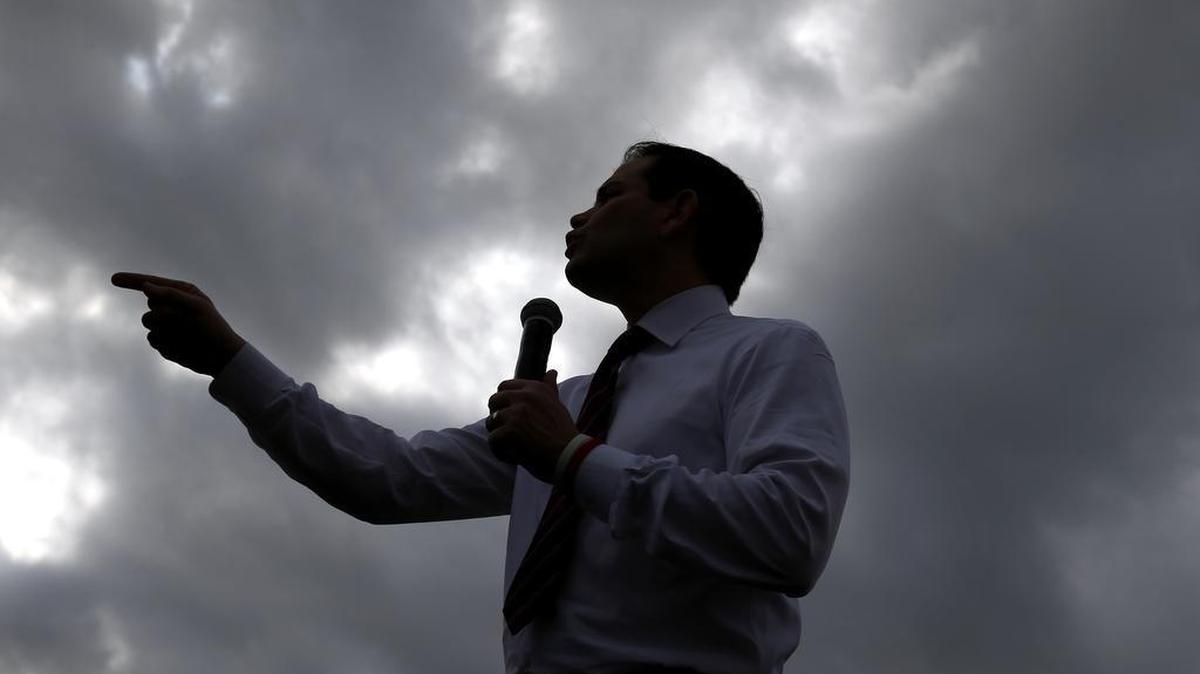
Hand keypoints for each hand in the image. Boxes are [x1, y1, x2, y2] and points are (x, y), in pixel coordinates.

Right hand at [112, 272, 245, 376]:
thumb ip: (171, 295)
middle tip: (186, 322)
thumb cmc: (212, 328)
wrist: (219, 357)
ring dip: (165, 328)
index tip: (114, 279)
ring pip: (148, 322)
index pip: (151, 283)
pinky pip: (152, 339)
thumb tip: (146, 287)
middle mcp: (171, 306)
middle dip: (165, 313)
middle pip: (150, 304)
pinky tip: (180, 346)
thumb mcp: (196, 307)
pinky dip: (164, 343)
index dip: (131, 280)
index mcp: (181, 293)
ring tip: (185, 335)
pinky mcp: (163, 341)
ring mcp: (166, 324)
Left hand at [486, 370, 578, 483]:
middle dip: (497, 417)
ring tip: (515, 446)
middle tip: (510, 432)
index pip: (504, 386)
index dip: (503, 401)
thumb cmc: (564, 434)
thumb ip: (549, 388)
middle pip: (493, 401)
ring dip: (499, 437)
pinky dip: (501, 452)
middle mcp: (524, 397)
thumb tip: (551, 372)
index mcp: (535, 388)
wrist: (570, 456)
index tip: (510, 415)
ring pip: (490, 422)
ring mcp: (515, 413)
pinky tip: (515, 456)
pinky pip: (492, 440)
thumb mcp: (557, 405)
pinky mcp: (509, 431)